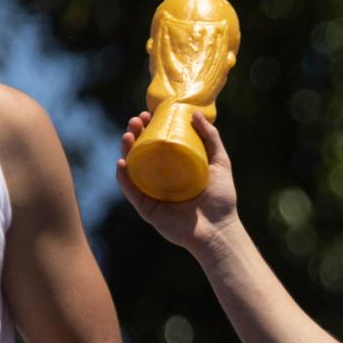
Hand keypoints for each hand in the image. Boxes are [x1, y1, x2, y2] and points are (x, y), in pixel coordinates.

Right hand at [116, 110, 239, 255]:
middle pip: (142, 153)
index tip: (148, 113)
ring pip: (132, 169)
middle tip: (136, 120)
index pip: (159, 144)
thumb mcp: (220, 162)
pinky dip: (124, 177)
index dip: (151, 128)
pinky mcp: (146, 208)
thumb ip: (211, 138)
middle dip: (136, 134)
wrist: (218, 229)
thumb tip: (195, 113)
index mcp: (176, 168)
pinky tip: (121, 162)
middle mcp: (161, 179)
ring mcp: (152, 193)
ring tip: (128, 134)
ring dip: (126, 150)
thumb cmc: (221, 198)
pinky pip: (131, 190)